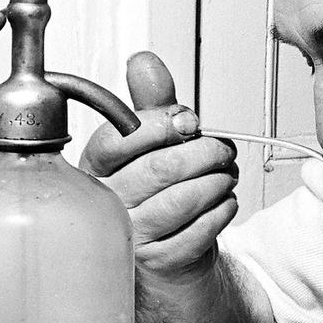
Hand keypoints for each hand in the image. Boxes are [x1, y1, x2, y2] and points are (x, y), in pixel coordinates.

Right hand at [79, 51, 238, 278]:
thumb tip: (144, 61)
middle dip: (205, 152)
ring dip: (218, 181)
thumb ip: (153, 104)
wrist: (171, 254)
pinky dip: (223, 209)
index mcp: (96, 168)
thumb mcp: (155, 142)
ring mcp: (132, 236)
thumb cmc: (160, 192)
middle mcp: (108, 203)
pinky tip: (224, 201)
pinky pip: (201, 230)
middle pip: (160, 168)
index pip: (118, 140)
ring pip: (184, 199)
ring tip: (226, 175)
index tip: (189, 122)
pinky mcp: (160, 261)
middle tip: (222, 150)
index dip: (160, 126)